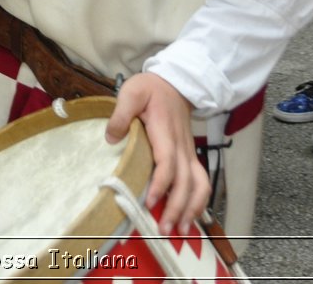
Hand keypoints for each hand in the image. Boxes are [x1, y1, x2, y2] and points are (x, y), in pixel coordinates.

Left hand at [106, 72, 206, 231]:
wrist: (176, 83)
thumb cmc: (151, 89)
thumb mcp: (131, 92)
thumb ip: (121, 113)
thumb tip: (111, 138)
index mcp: (165, 132)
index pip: (167, 162)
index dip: (161, 183)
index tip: (150, 201)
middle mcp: (181, 146)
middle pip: (185, 181)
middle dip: (177, 207)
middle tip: (165, 229)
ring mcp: (189, 153)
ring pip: (199, 185)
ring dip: (192, 208)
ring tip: (181, 230)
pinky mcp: (191, 157)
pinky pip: (201, 182)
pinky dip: (199, 202)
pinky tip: (190, 217)